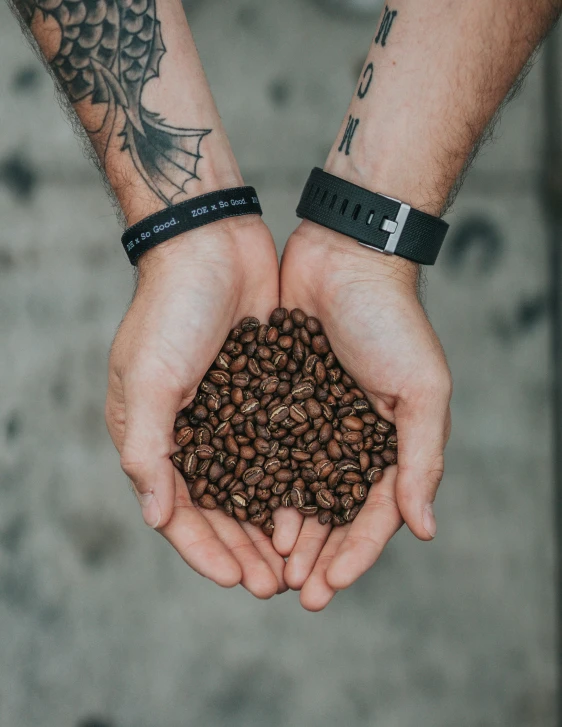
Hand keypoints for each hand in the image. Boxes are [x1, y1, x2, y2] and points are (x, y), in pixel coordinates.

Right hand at [106, 217, 286, 598]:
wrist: (212, 243)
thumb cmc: (171, 308)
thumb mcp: (149, 377)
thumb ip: (149, 449)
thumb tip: (154, 517)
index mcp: (153, 434)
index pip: (177, 510)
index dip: (206, 550)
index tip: (238, 581)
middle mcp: (190, 431)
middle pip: (219, 508)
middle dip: (245, 547)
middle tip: (278, 584)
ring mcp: (227, 413)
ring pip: (253, 485)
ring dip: (273, 522)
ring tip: (300, 558)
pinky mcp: (261, 393)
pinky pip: (277, 448)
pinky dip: (292, 478)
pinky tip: (316, 503)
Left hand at [274, 220, 451, 609]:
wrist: (344, 260)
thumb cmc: (392, 321)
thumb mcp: (422, 389)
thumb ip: (423, 457)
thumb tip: (425, 528)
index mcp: (388, 444)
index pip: (374, 513)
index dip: (355, 552)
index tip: (329, 584)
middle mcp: (347, 440)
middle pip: (329, 512)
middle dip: (313, 553)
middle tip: (291, 591)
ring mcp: (309, 422)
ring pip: (292, 489)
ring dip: (280, 529)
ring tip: (264, 564)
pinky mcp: (274, 400)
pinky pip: (263, 450)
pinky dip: (253, 482)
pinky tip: (237, 510)